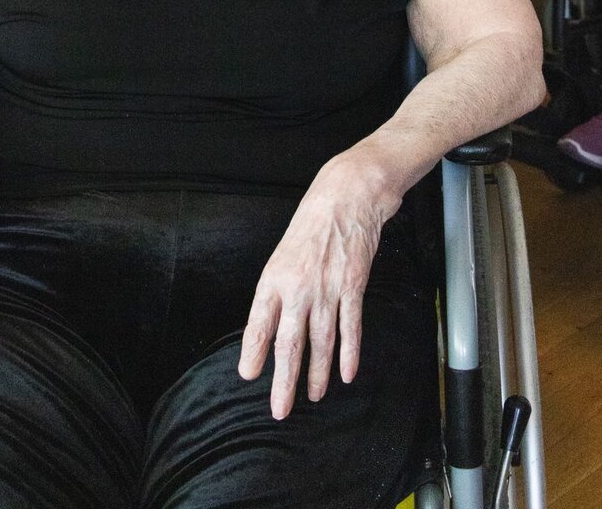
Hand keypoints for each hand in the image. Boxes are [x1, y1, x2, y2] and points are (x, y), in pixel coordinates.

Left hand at [237, 150, 400, 419]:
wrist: (347, 194)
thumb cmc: (313, 220)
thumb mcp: (284, 251)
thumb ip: (280, 287)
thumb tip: (274, 321)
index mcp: (274, 276)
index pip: (259, 322)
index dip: (253, 351)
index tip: (248, 375)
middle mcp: (298, 287)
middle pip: (289, 343)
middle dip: (284, 380)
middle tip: (280, 408)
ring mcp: (327, 289)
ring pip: (320, 342)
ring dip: (317, 373)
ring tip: (313, 396)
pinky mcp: (352, 286)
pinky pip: (350, 328)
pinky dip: (349, 354)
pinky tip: (346, 373)